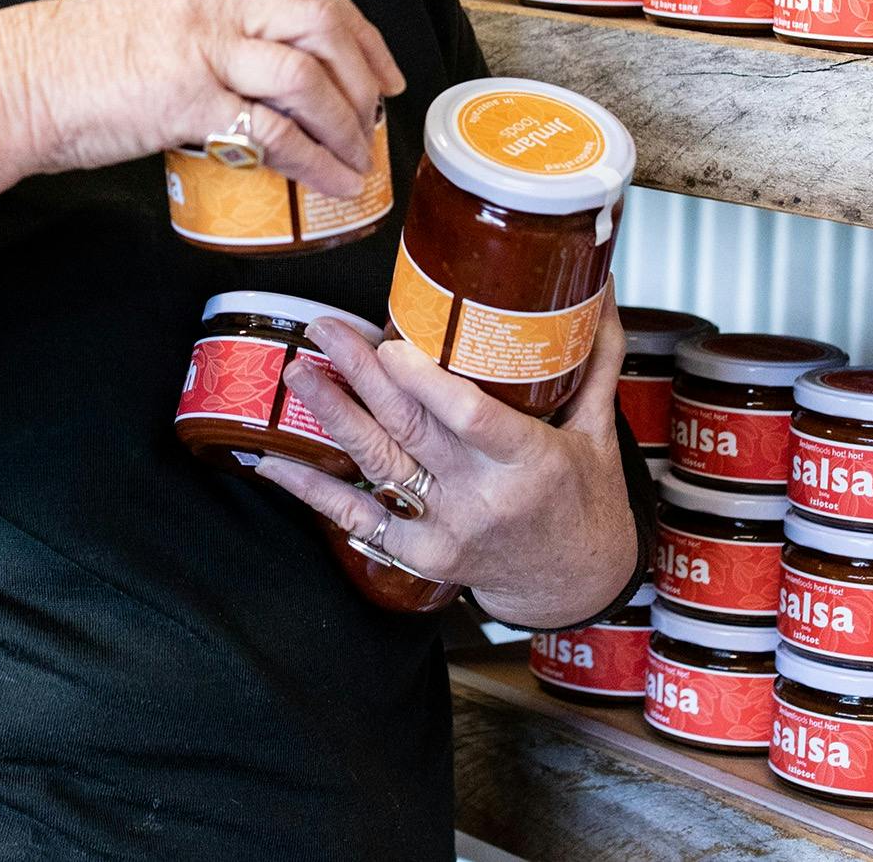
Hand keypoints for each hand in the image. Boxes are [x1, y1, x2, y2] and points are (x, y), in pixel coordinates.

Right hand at [0, 0, 404, 206]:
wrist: (18, 80)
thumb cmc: (75, 60)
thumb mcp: (152, 14)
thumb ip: (208, 27)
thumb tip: (264, 73)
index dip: (356, 26)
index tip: (379, 63)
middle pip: (320, 18)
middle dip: (364, 68)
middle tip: (380, 110)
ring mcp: (199, 45)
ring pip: (307, 73)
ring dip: (346, 121)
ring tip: (358, 156)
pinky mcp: (187, 96)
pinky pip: (271, 129)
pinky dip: (312, 158)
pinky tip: (327, 179)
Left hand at [255, 290, 639, 628]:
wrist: (575, 582)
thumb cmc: (585, 497)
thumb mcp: (598, 430)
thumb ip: (593, 359)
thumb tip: (597, 289)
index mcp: (530, 463)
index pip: (472, 418)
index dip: (427, 383)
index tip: (392, 343)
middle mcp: (483, 497)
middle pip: (411, 428)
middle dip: (362, 373)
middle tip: (325, 328)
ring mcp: (447, 528)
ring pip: (379, 463)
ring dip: (332, 414)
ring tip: (298, 371)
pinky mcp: (421, 553)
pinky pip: (359, 519)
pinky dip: (312, 492)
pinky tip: (274, 461)